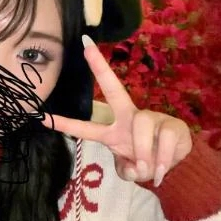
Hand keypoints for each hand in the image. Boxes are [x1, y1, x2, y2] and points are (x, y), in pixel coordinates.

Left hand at [44, 37, 191, 185]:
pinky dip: (161, 161)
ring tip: (147, 169)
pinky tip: (162, 170)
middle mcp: (129, 118)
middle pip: (114, 91)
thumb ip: (128, 171)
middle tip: (86, 49)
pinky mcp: (171, 125)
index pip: (86, 125)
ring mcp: (151, 119)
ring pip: (142, 126)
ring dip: (143, 153)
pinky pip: (164, 141)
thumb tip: (135, 168)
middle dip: (100, 69)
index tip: (42, 117)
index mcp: (113, 130)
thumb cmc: (146, 161)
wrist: (178, 164)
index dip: (65, 123)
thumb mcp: (132, 171)